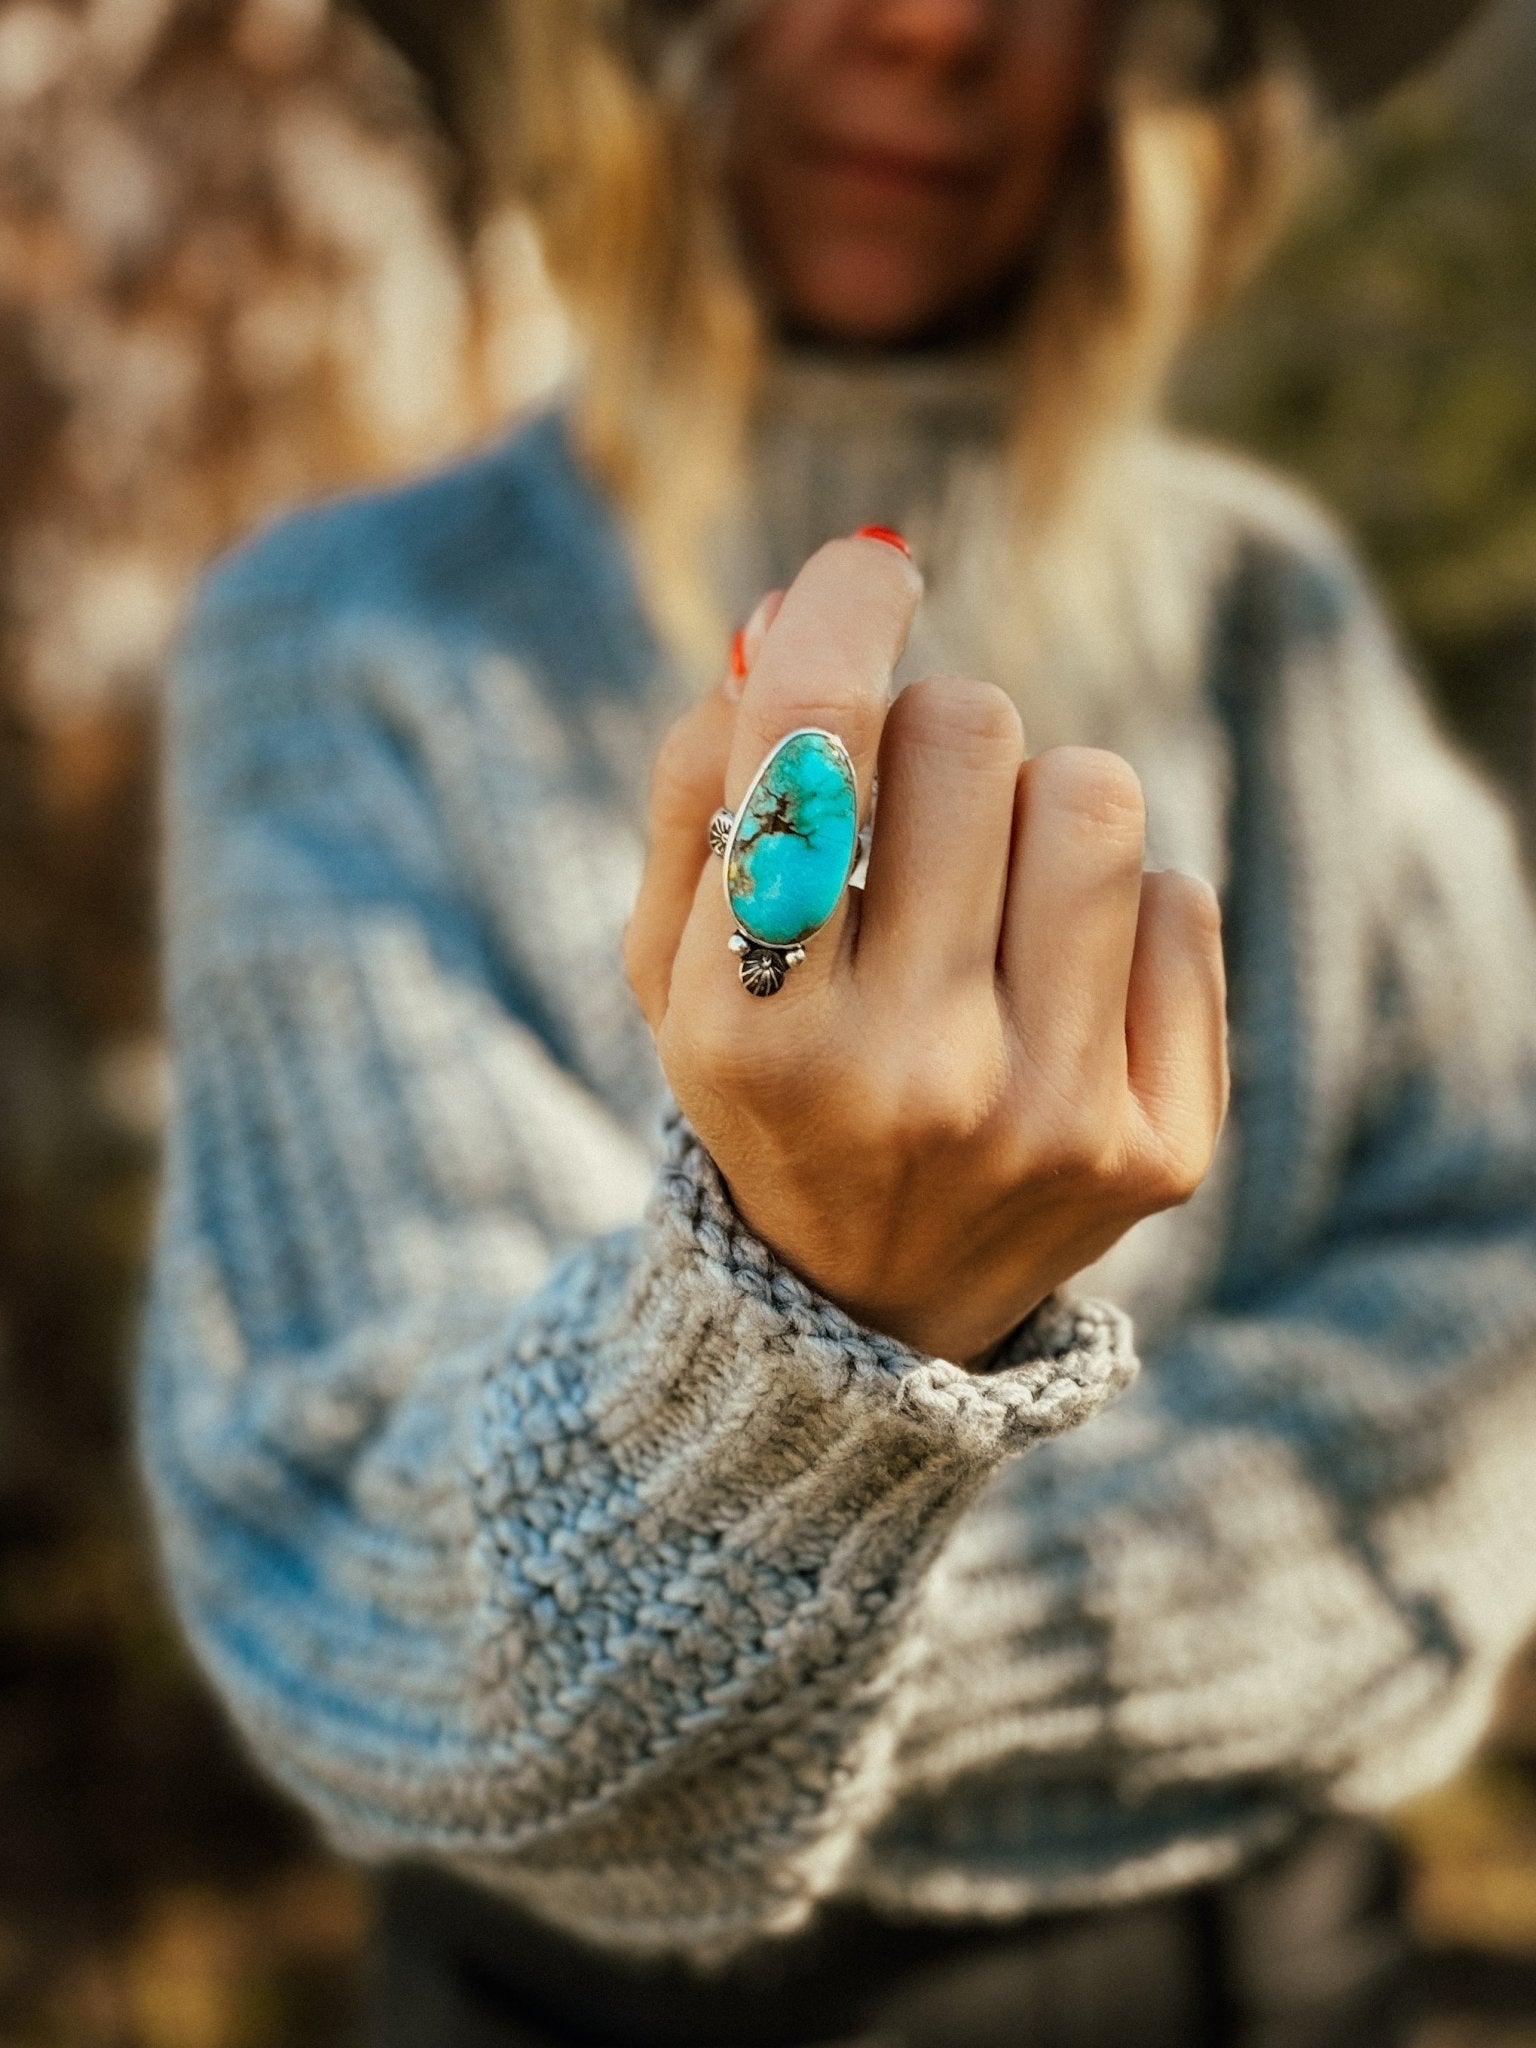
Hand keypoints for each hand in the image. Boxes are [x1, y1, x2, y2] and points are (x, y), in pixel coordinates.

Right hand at [625, 535, 1227, 1365]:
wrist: (861, 1302)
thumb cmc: (763, 1082)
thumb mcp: (677, 959)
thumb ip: (703, 779)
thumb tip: (802, 609)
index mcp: (752, 1025)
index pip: (814, 743)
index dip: (844, 614)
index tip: (868, 568)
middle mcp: (904, 1076)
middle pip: (970, 731)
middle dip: (931, 739)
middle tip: (905, 820)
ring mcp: (1045, 1118)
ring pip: (1095, 797)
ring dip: (1032, 814)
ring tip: (987, 903)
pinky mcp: (1158, 1146)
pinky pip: (1180, 903)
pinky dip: (1116, 919)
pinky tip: (1055, 993)